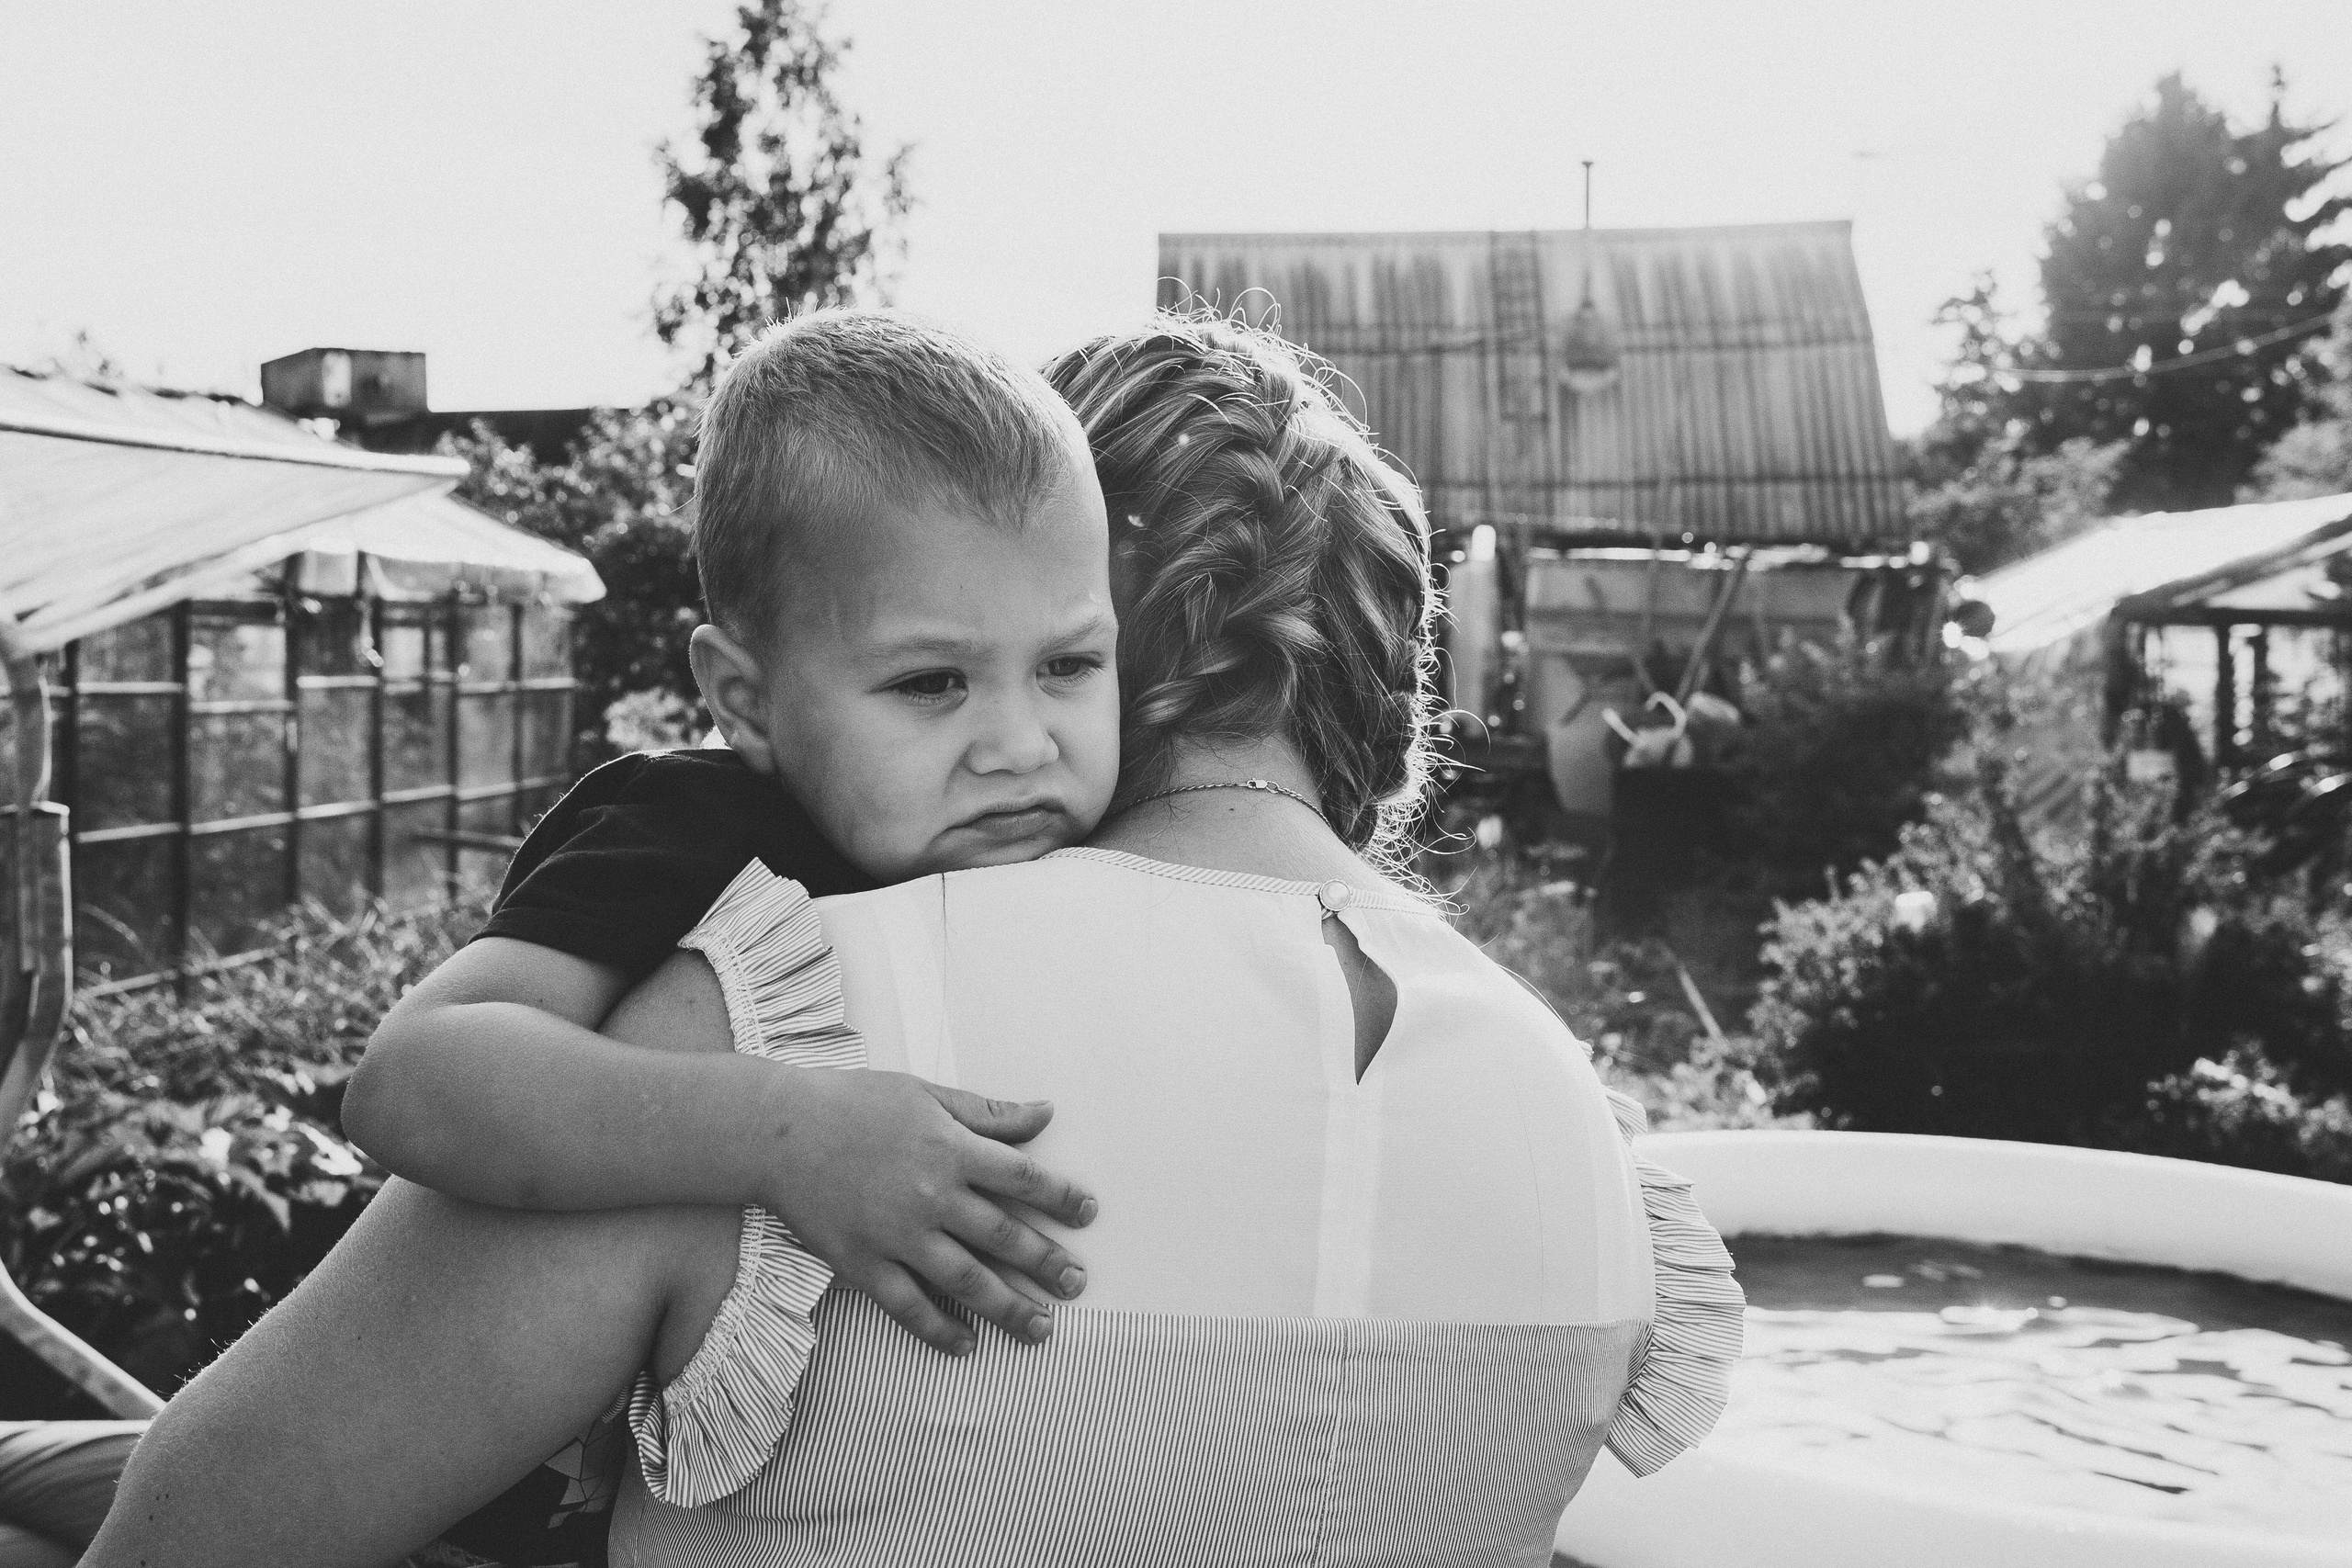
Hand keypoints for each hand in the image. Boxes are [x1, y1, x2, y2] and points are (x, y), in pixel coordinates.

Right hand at [757, 1067, 1097, 1355]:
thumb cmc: (852, 1103)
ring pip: (966, 1280)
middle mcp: (931, 1196)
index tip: (1087, 1214)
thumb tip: (1045, 1113)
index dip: (1061, 1197)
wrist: (775, 1132)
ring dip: (1009, 1308)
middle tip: (1077, 1284)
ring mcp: (897, 1235)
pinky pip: (909, 1307)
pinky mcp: (863, 1264)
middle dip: (1047, 1262)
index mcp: (951, 1149)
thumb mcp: (925, 1094)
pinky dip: (940, 1330)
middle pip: (1004, 1237)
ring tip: (1041, 1328)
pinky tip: (967, 1345)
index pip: (1023, 1178)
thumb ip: (987, 1112)